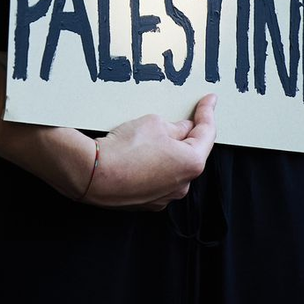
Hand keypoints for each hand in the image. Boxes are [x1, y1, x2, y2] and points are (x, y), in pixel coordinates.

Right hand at [87, 95, 217, 209]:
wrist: (94, 175)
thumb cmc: (124, 149)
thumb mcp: (154, 123)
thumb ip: (175, 126)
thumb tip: (181, 130)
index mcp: (192, 162)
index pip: (207, 132)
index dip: (207, 112)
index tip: (209, 101)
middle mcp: (183, 184)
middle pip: (190, 153)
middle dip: (185, 135)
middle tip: (176, 118)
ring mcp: (165, 196)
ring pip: (172, 168)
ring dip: (166, 153)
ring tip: (145, 140)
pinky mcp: (147, 202)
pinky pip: (157, 180)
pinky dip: (152, 168)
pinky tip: (137, 157)